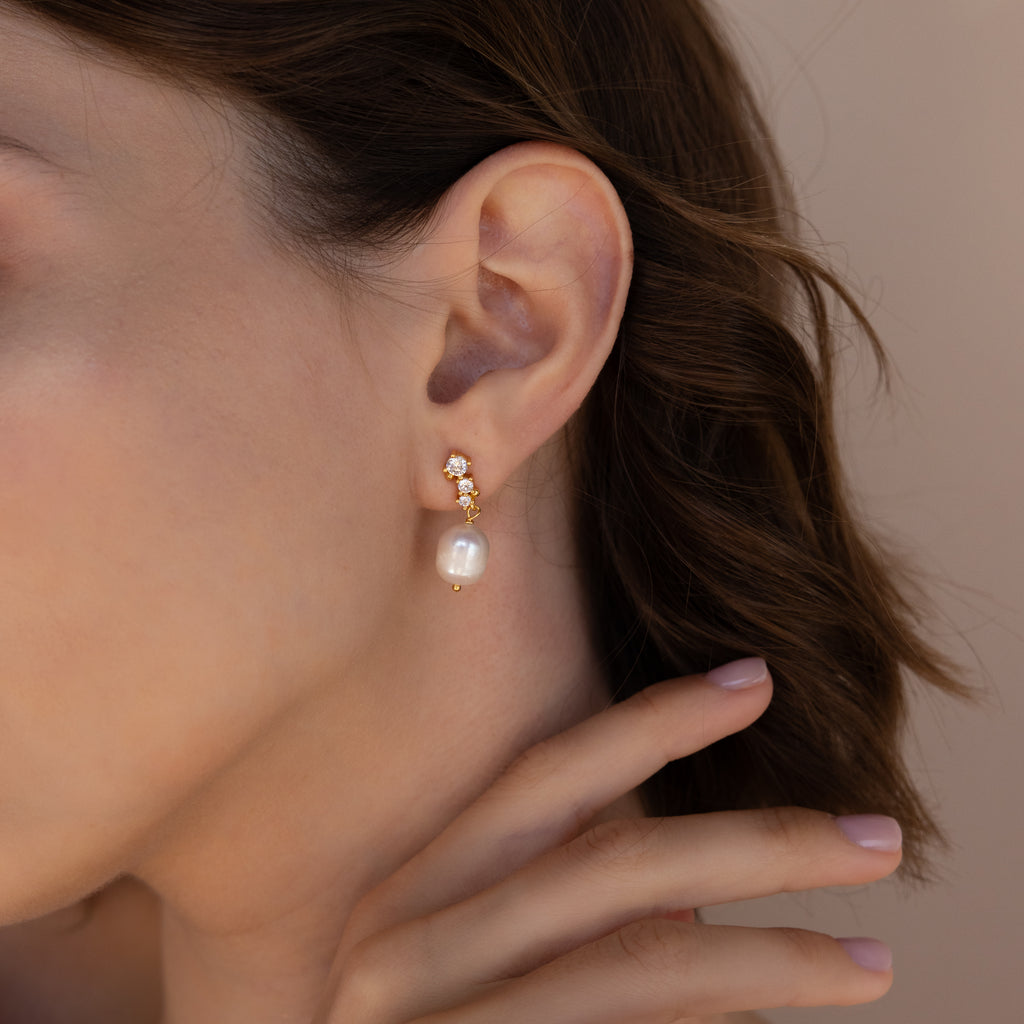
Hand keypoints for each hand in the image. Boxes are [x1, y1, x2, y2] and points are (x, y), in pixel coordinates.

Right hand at [314, 658, 899, 1022]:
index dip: (653, 723)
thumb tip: (685, 909)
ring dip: (773, 956)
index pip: (541, 780)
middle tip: (875, 838)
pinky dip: (713, 1018)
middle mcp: (401, 953)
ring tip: (872, 960)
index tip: (753, 682)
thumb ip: (557, 924)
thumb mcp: (468, 972)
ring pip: (640, 962)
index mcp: (402, 897)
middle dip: (756, 842)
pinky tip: (776, 1015)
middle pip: (610, 866)